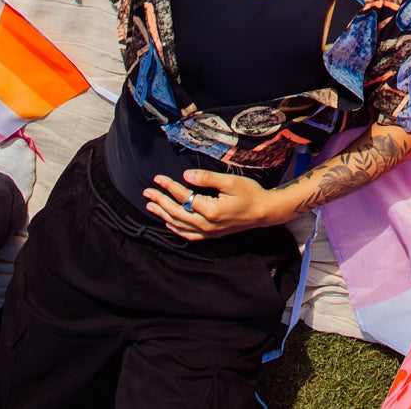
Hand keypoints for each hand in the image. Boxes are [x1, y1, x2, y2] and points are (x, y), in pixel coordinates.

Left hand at [145, 168, 282, 238]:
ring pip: (179, 225)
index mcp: (211, 210)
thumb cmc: (250, 193)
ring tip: (151, 206)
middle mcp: (206, 224)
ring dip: (163, 215)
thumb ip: (207, 179)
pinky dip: (175, 228)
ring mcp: (208, 232)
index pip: (184, 197)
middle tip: (147, 192)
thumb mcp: (230, 182)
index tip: (157, 178)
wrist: (263, 212)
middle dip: (160, 201)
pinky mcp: (211, 235)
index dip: (169, 187)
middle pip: (177, 212)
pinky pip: (188, 235)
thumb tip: (186, 176)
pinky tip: (168, 221)